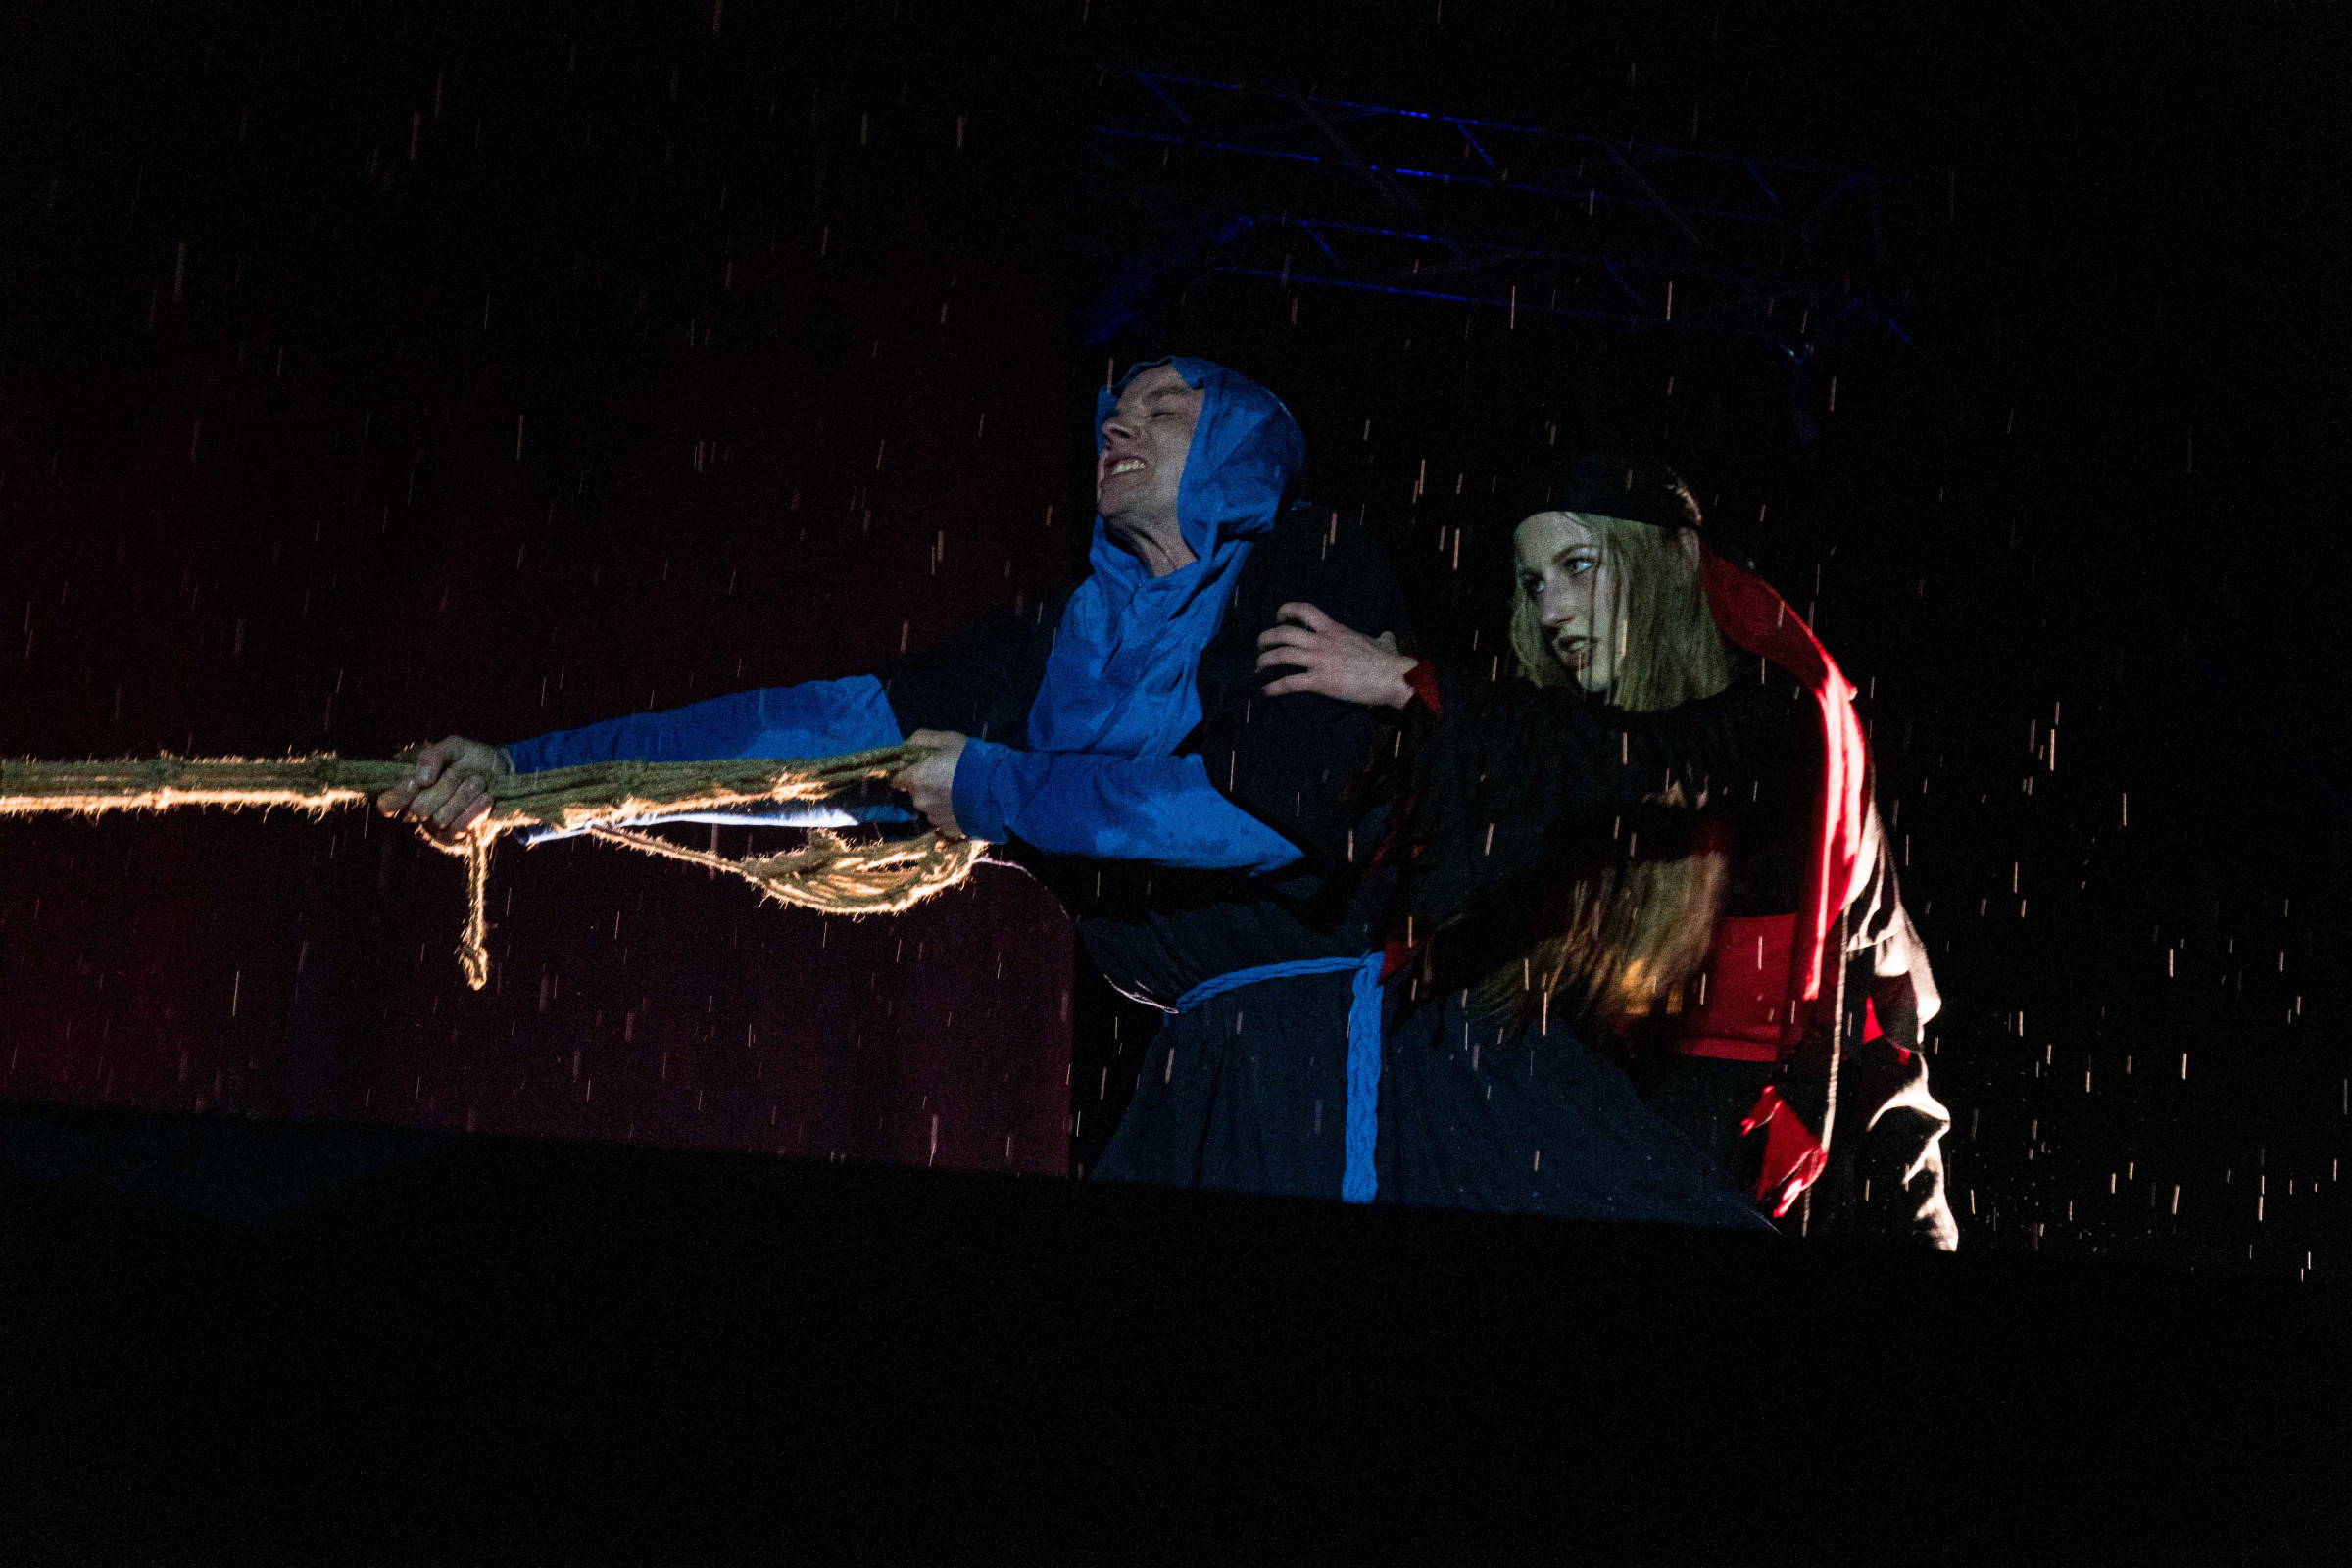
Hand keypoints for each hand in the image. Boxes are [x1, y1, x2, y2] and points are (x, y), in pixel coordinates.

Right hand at [376, 735, 512, 843]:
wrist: (504, 772)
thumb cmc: (472, 759)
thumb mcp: (453, 747)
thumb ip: (432, 755)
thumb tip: (421, 778)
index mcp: (411, 789)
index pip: (387, 803)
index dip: (398, 795)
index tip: (418, 782)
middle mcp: (421, 811)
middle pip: (419, 809)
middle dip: (444, 788)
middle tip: (459, 774)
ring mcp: (438, 828)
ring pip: (441, 819)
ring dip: (463, 796)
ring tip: (477, 782)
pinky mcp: (458, 838)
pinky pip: (460, 829)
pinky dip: (475, 810)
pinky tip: (486, 797)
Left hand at [889, 729, 967, 838]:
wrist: (998, 790)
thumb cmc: (970, 760)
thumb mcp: (946, 739)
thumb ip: (920, 739)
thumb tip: (905, 747)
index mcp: (916, 779)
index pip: (896, 779)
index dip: (906, 772)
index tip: (918, 768)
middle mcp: (920, 801)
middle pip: (915, 792)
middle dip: (926, 785)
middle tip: (945, 776)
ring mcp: (935, 818)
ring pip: (930, 807)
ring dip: (938, 800)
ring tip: (958, 792)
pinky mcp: (949, 830)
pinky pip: (944, 819)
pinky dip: (950, 812)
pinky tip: (964, 804)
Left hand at [1256, 602, 1416, 707]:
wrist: (1393, 678)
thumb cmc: (1388, 661)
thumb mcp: (1383, 641)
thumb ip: (1381, 637)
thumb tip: (1387, 637)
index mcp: (1333, 629)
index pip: (1304, 610)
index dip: (1286, 610)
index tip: (1278, 617)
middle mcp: (1322, 642)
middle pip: (1283, 633)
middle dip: (1266, 638)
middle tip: (1260, 647)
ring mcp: (1319, 661)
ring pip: (1281, 655)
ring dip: (1264, 661)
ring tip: (1258, 668)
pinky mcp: (1320, 682)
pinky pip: (1290, 682)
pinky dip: (1274, 687)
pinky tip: (1266, 691)